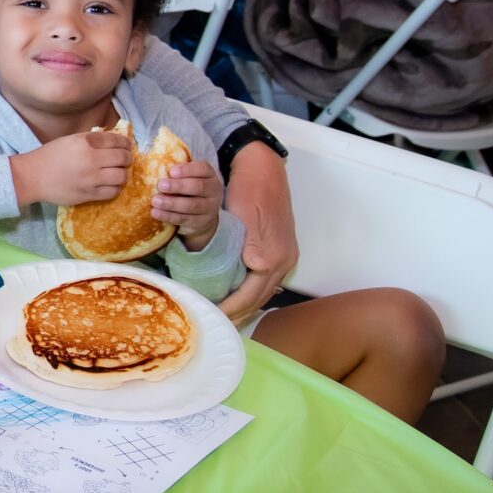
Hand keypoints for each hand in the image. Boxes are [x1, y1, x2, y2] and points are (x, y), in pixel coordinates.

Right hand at [11, 129, 132, 208]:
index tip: (126, 147)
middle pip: (123, 158)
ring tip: (117, 174)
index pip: (116, 141)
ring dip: (122, 174)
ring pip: (121, 176)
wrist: (32, 177)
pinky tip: (109, 185)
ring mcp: (91, 178)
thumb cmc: (49, 156)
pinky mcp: (89, 194)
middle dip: (127, 158)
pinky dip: (115, 188)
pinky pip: (113, 192)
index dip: (125, 143)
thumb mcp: (69, 140)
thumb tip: (113, 143)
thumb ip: (91, 140)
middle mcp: (91, 159)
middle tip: (124, 160)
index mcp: (85, 142)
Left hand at [152, 159, 223, 249]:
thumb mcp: (186, 177)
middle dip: (178, 186)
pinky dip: (169, 216)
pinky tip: (155, 212)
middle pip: (198, 187)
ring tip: (155, 200)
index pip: (203, 169)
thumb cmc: (188, 189)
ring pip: (192, 205)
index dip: (187, 169)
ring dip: (171, 203)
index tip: (171, 171)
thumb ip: (175, 172)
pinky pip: (185, 219)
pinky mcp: (201, 222)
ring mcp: (210, 208)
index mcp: (209, 175)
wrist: (200, 214)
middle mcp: (213, 191)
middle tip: (160, 185)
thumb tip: (151, 164)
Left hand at [215, 143, 298, 322]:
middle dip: (236, 313)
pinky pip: (263, 281)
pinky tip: (235, 295)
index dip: (230, 308)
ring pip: (262, 291)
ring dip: (243, 304)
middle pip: (258, 299)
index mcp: (274, 256)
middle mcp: (283, 261)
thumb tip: (257, 266)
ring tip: (221, 314)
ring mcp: (284, 257)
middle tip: (212, 322)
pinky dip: (249, 291)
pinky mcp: (279, 251)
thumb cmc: (250, 191)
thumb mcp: (246, 217)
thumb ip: (253, 244)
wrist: (264, 170)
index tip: (209, 317)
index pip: (251, 295)